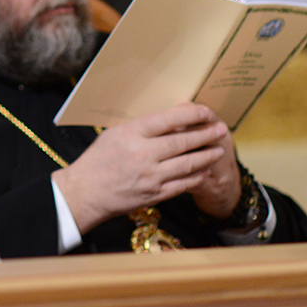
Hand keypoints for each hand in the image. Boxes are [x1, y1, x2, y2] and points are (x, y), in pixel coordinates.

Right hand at [53, 103, 232, 232]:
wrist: (86, 192)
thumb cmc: (98, 160)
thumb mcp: (114, 135)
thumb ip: (141, 129)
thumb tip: (169, 121)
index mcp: (131, 135)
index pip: (167, 120)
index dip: (190, 115)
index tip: (205, 111)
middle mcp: (143, 154)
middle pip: (182, 142)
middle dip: (205, 134)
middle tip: (221, 129)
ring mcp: (151, 176)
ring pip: (188, 164)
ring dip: (207, 156)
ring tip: (219, 149)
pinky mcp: (155, 194)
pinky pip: (183, 184)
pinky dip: (197, 176)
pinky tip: (205, 170)